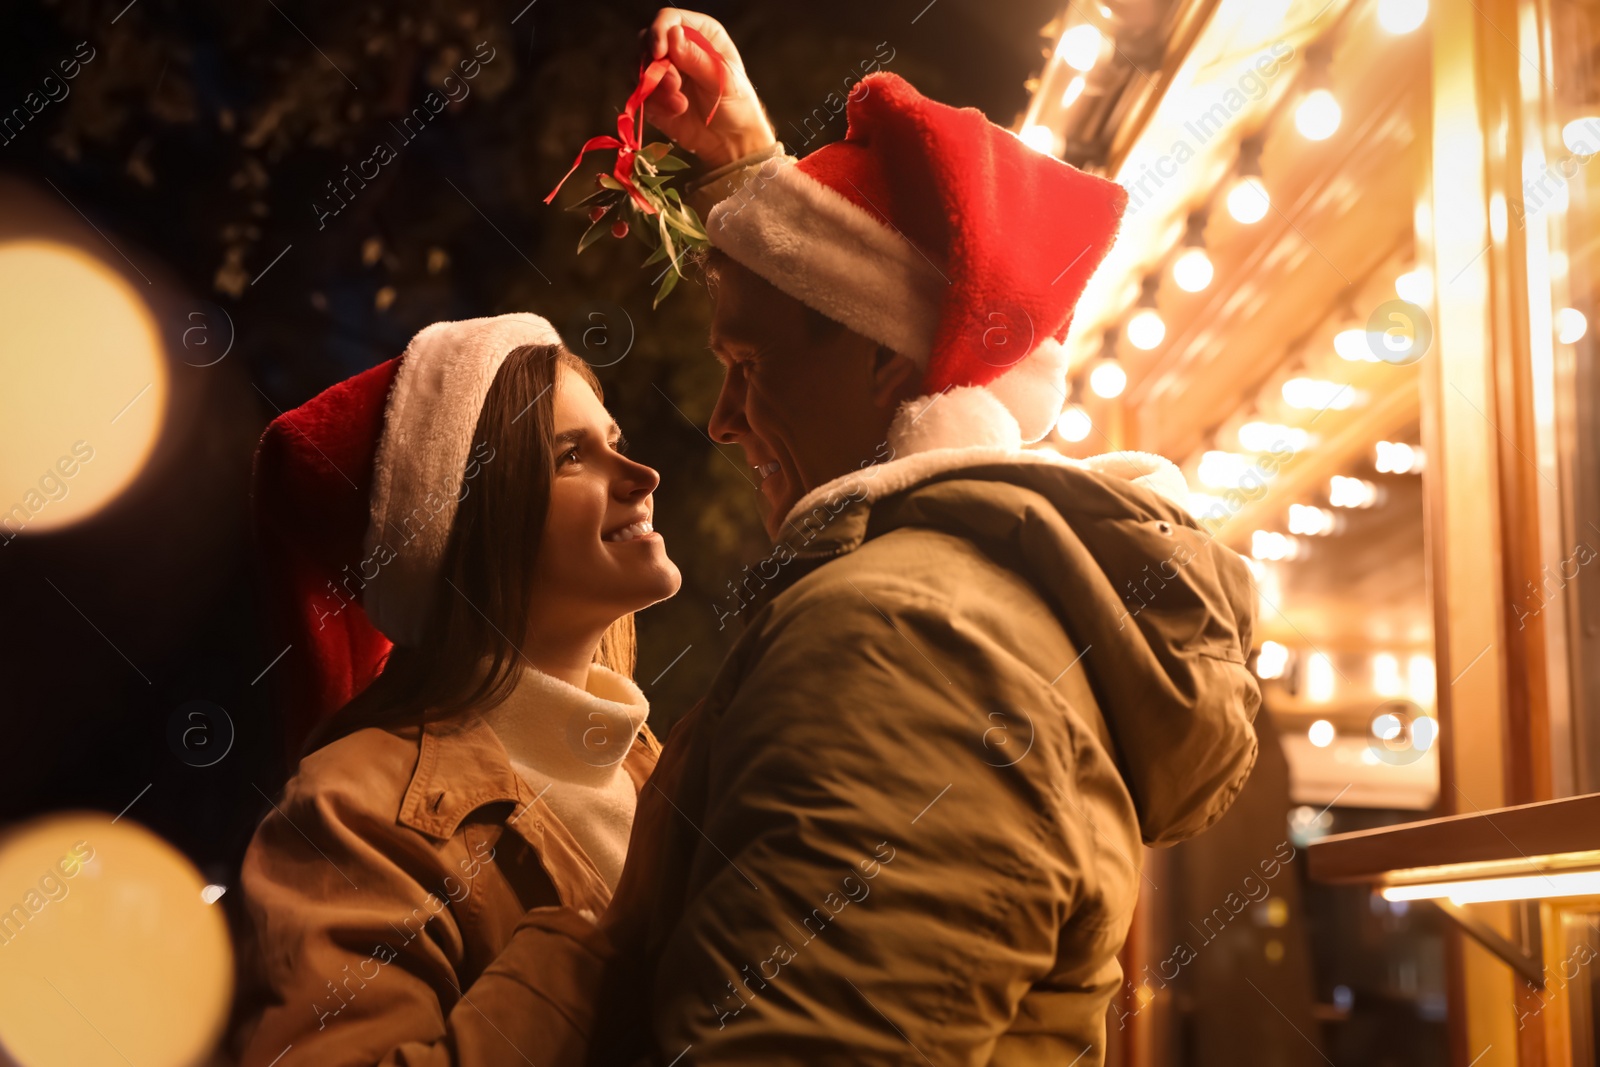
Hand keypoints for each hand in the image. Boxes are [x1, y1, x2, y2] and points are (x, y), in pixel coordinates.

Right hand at [642, 8, 776, 168]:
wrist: (731, 140)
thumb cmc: (736, 104)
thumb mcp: (723, 80)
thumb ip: (697, 58)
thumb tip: (673, 35)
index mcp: (700, 33)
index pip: (669, 19)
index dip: (659, 31)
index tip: (659, 52)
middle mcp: (677, 48)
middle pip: (646, 41)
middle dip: (654, 65)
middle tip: (674, 86)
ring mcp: (663, 72)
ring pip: (639, 67)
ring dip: (655, 87)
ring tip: (680, 105)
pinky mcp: (653, 96)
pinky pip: (641, 93)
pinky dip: (655, 104)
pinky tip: (677, 112)